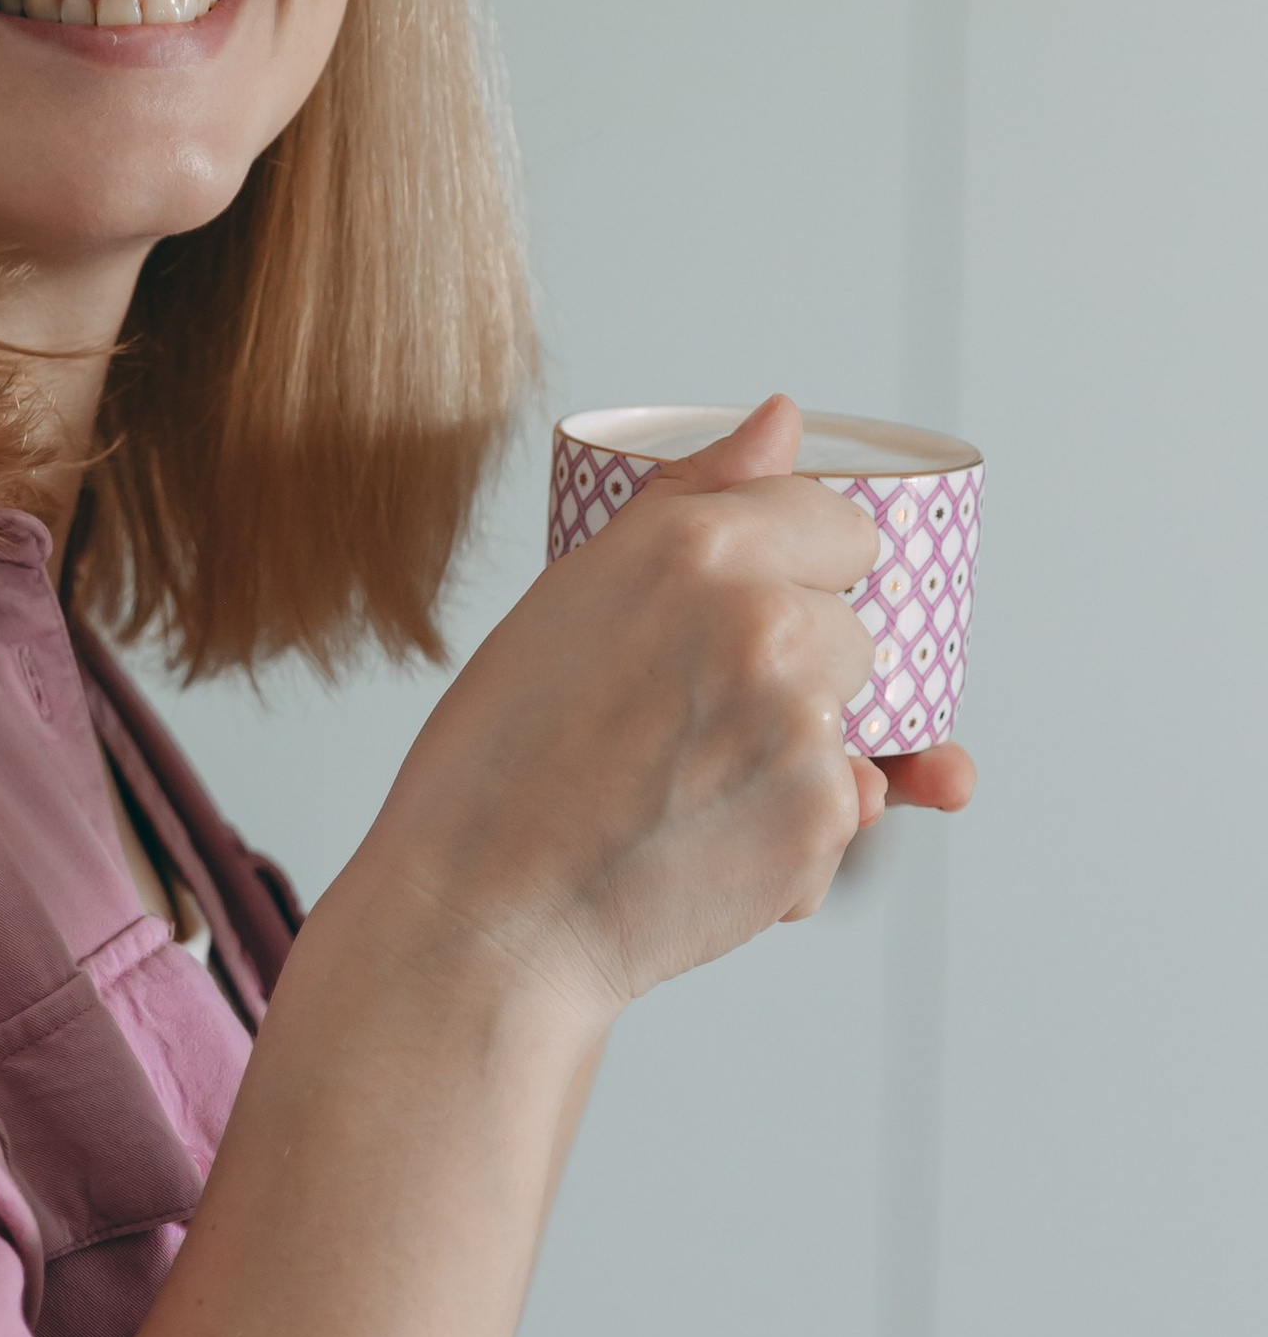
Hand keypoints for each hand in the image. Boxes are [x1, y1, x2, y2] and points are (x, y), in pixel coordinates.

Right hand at [357, 395, 974, 1030]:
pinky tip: (695, 849)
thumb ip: (694, 498)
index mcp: (697, 546)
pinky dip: (791, 841)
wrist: (482, 921)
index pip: (838, 525)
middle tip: (684, 723)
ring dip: (797, 760)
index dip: (797, 575)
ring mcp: (805, 721)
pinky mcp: (827, 816)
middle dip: (799, 674)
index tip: (743, 618)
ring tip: (682, 791)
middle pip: (853, 629)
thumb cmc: (498, 764)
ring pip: (854, 725)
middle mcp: (765, 619)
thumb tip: (787, 415)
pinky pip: (845, 812)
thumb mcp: (572, 595)